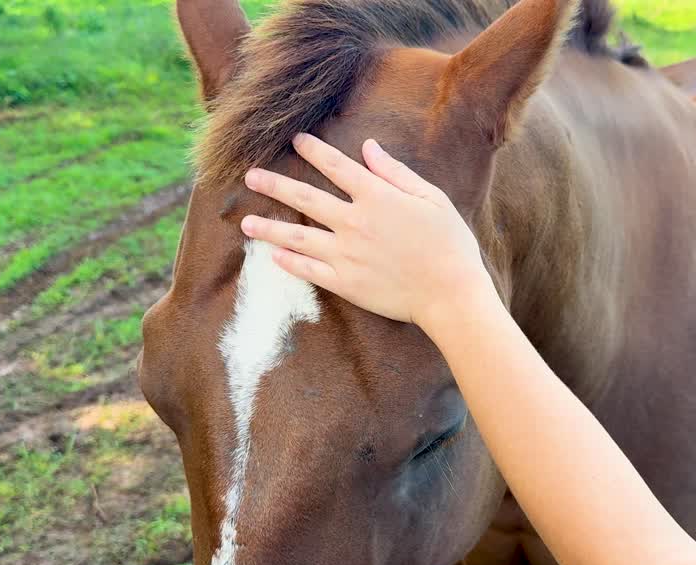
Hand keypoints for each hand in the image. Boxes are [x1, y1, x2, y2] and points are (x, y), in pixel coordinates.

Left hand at [240, 133, 495, 328]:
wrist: (450, 294)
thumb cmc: (449, 244)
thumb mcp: (431, 198)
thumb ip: (395, 172)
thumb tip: (368, 147)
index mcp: (376, 197)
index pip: (336, 167)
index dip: (314, 151)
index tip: (295, 140)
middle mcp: (354, 222)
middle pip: (305, 197)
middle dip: (275, 184)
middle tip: (251, 176)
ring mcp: (346, 254)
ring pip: (297, 236)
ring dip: (269, 227)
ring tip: (245, 223)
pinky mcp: (345, 282)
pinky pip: (309, 270)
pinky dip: (289, 262)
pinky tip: (272, 255)